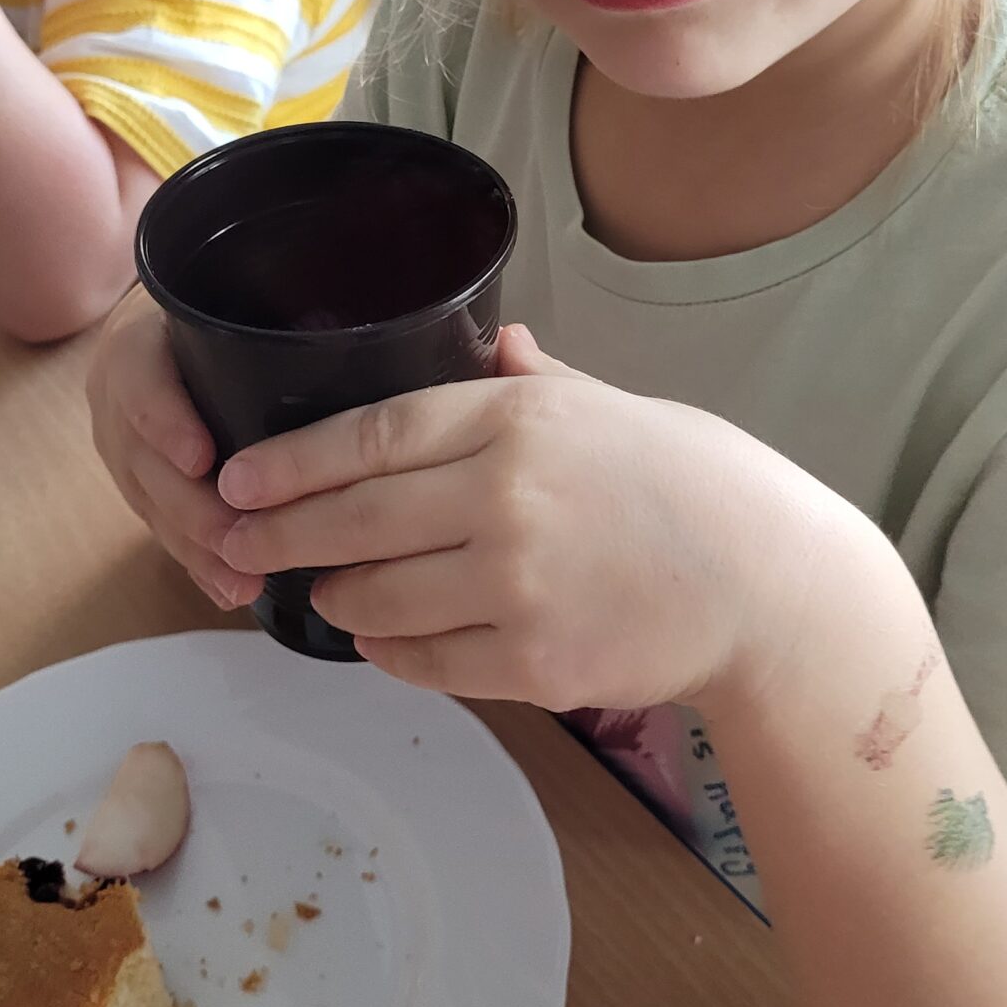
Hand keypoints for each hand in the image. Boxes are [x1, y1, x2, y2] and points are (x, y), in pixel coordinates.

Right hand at [87, 286, 261, 612]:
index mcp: (140, 340)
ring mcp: (121, 443)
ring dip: (198, 548)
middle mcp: (118, 395)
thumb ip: (287, 317)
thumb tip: (369, 341)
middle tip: (241, 543)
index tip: (201, 458)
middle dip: (194, 509)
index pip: (139, 377)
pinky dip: (198, 559)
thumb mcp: (242, 296)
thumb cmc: (228, 301)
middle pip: (145, 459)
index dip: (165, 420)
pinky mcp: (136, 481)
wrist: (172, 324)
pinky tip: (232, 588)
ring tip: (242, 583)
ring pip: (151, 503)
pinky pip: (162, 525)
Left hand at [216, 327, 832, 708]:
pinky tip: (381, 635)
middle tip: (241, 541)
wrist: (770, 584)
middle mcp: (505, 496)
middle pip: (354, 519)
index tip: (236, 477)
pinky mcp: (533, 661)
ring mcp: (516, 584)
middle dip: (281, 533)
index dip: (292, 461)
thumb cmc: (694, 484)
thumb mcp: (614, 406)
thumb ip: (537, 383)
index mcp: (518, 419)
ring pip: (378, 598)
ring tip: (323, 589)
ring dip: (337, 596)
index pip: (373, 434)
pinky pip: (425, 660)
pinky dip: (390, 649)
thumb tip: (494, 345)